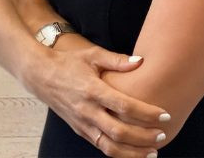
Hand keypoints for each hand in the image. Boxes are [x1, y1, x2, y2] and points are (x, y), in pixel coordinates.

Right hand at [26, 39, 170, 157]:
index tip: (165, 114)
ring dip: (134, 153)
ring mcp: (81, 122)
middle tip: (162, 134)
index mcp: (92, 90)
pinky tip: (135, 151)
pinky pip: (101, 147)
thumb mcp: (91, 55)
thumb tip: (141, 61)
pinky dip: (120, 153)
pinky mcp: (79, 130)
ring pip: (110, 147)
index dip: (147, 113)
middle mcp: (86, 109)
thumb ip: (117, 60)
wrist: (38, 74)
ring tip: (153, 152)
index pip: (124, 106)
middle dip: (145, 137)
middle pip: (119, 132)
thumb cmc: (67, 62)